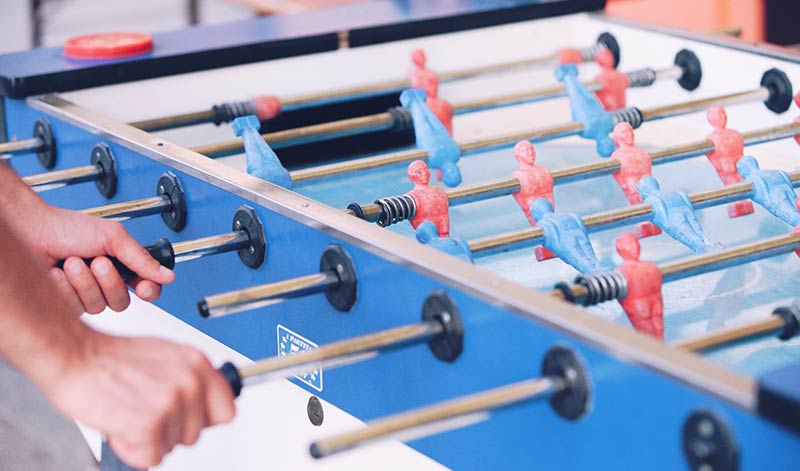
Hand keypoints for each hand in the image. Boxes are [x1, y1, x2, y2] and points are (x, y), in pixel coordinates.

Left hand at [30, 206, 174, 314]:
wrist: (32, 231)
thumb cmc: (67, 228)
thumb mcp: (113, 238)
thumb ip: (142, 258)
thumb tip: (167, 274)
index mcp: (123, 265)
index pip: (146, 288)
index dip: (148, 291)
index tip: (143, 287)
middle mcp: (106, 282)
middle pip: (122, 302)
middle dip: (108, 280)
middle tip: (97, 261)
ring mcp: (86, 294)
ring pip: (98, 306)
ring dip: (84, 282)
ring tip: (72, 262)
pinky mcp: (66, 303)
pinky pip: (76, 309)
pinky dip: (66, 288)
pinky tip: (58, 274)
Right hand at [45, 332, 235, 468]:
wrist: (74, 355)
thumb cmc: (110, 359)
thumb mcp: (165, 357)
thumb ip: (190, 378)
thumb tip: (207, 402)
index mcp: (198, 363)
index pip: (226, 410)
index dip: (203, 419)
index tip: (186, 417)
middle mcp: (190, 381)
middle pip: (197, 434)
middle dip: (169, 430)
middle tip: (143, 409)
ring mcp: (171, 403)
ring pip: (173, 446)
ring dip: (148, 438)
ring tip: (129, 411)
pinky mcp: (149, 424)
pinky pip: (151, 458)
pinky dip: (131, 450)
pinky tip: (120, 426)